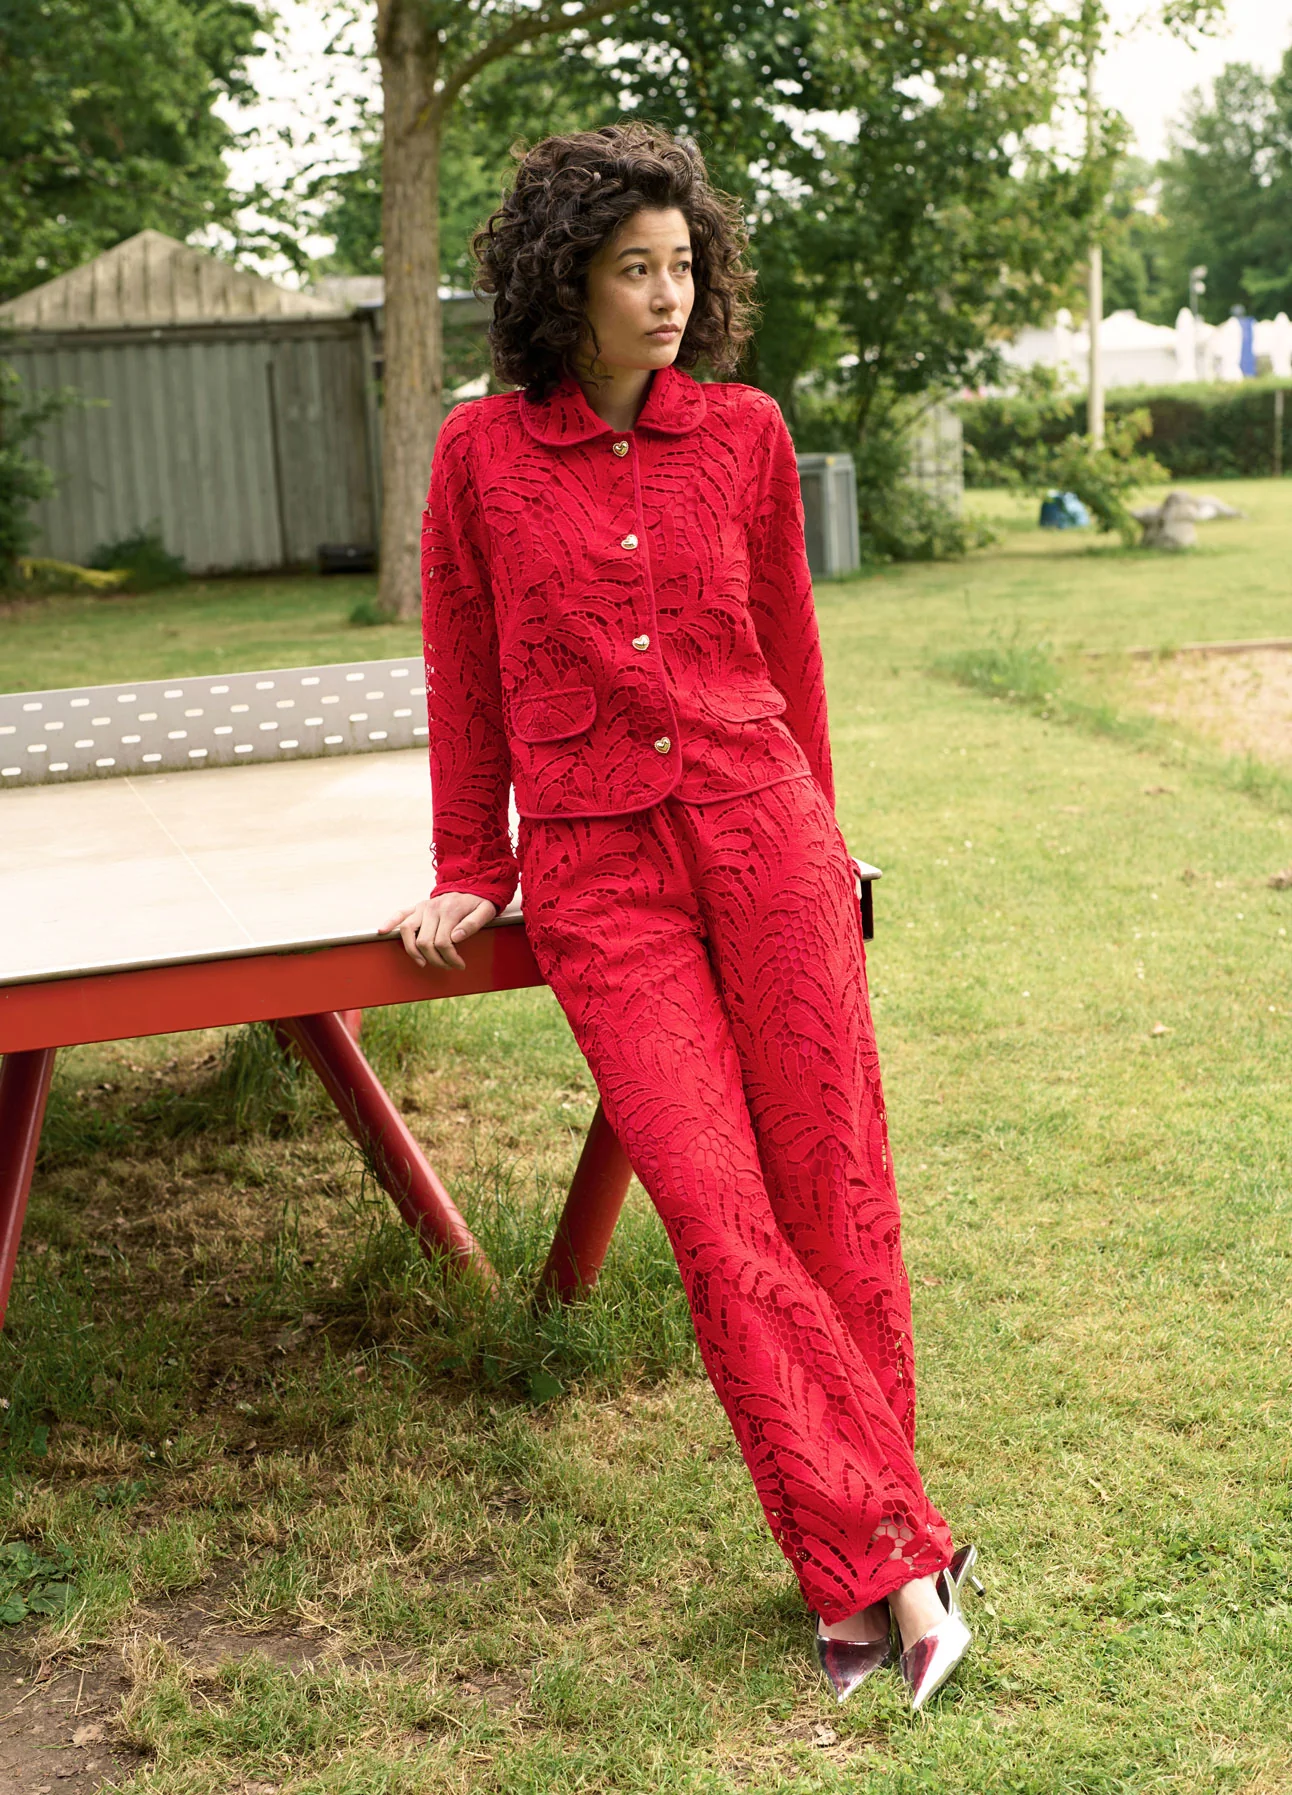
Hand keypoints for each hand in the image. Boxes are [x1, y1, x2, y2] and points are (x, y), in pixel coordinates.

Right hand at [379, 892, 497, 970]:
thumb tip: (456, 937)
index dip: (450, 958)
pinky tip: (382, 932)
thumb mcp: (485, 911)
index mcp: (449, 911)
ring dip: (413, 951)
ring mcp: (422, 907)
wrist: (471, 884)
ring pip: (408, 932)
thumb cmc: (479, 901)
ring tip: (423, 963)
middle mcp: (432, 908)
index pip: (443, 942)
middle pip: (425, 941)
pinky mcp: (416, 907)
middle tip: (448, 966)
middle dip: (436, 959)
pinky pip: (399, 914)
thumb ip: (473, 924)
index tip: (459, 965)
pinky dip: (390, 922)